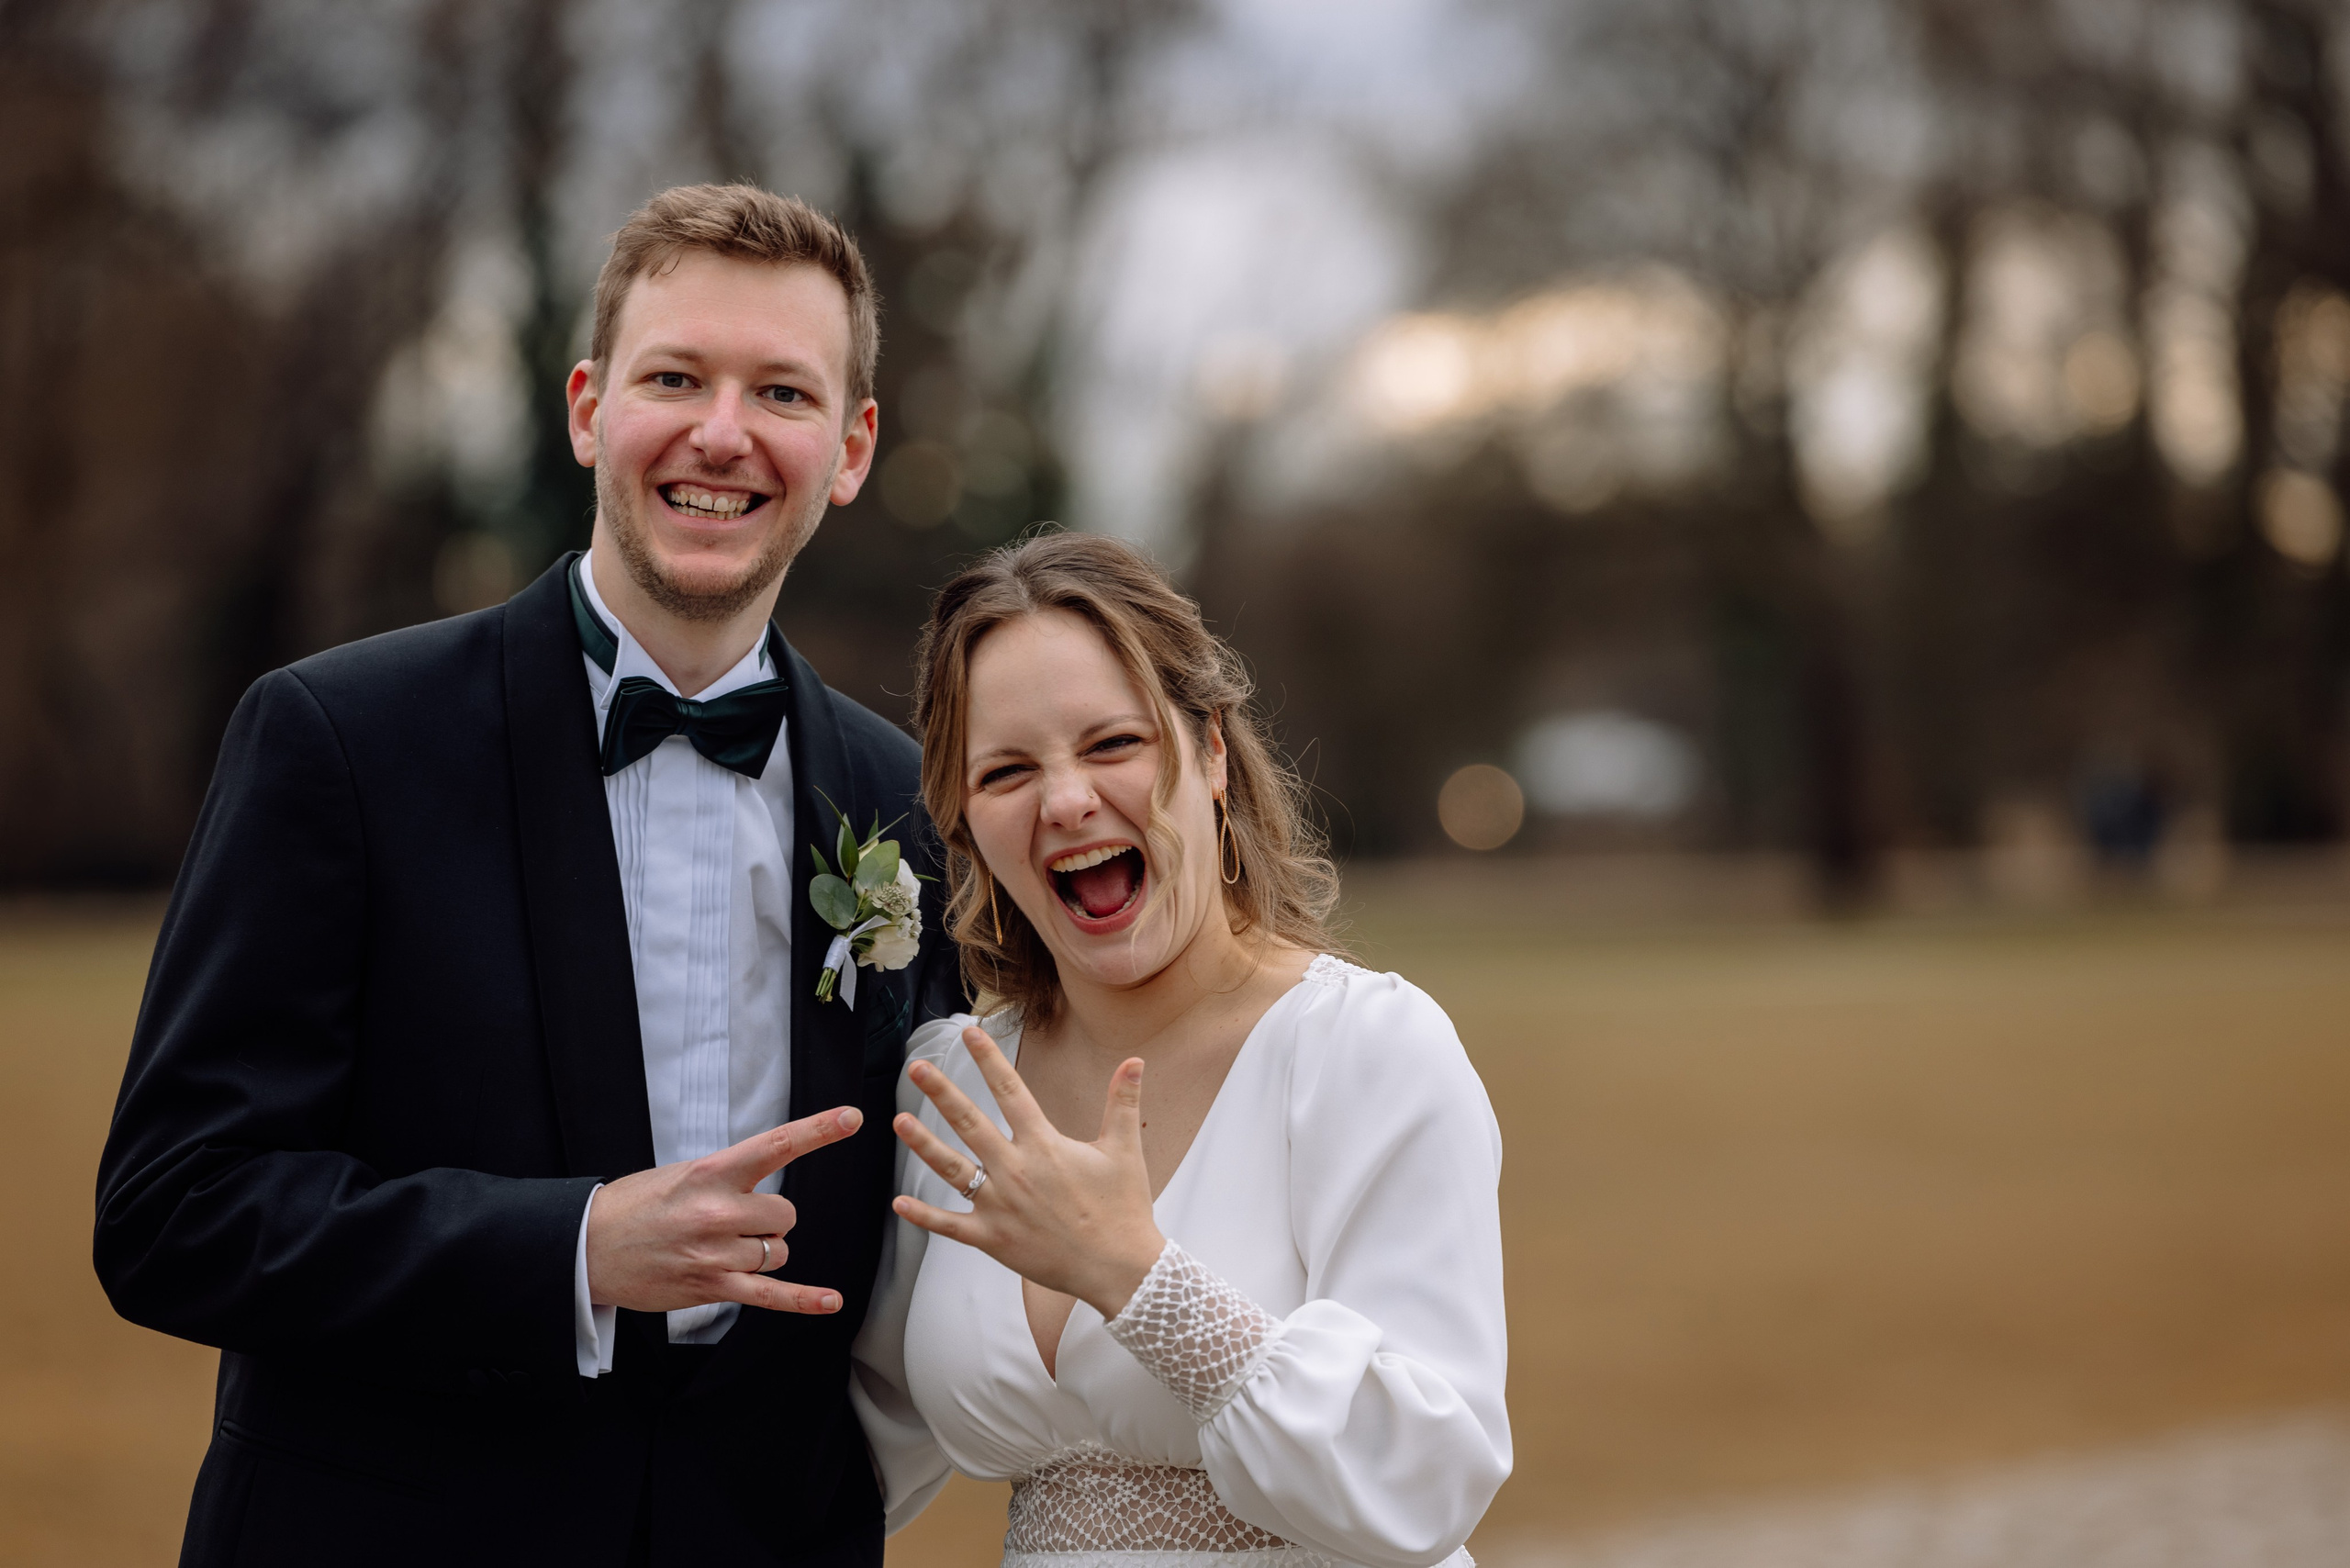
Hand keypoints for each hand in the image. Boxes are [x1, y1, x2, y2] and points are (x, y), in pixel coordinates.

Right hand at [586, 1107, 862, 1314]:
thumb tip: (765, 1189)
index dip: (818, 1130)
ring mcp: (717, 1253)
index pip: (776, 1145)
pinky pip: (771, 1296)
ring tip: (719, 1247)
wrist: (589, 1247)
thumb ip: (729, 1178)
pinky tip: (831, 1300)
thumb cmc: (637, 1206)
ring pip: (778, 1251)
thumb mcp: (683, 1174)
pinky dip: (804, 1300)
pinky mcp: (714, 1287)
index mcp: (712, 1173)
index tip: (851, 1117)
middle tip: (731, 1220)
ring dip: (761, 1250)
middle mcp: (719, 1211)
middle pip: (786, 1213)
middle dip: (769, 1218)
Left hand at [892, 1026, 1164, 1317]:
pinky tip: (899, 1203)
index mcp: (1044, 1145)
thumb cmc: (1123, 1208)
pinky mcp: (993, 1239)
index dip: (988, 1059)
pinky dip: (924, 1216)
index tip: (969, 1033)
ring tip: (899, 1122)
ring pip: (953, 1168)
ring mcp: (1000, 1205)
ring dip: (924, 1144)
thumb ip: (1122, 1102)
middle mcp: (1016, 1170)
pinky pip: (951, 1225)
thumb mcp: (1125, 1150)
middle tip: (917, 1068)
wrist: (1119, 1267)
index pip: (1010, 1091)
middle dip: (941, 1092)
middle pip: (970, 1122)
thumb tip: (1135, 1061)